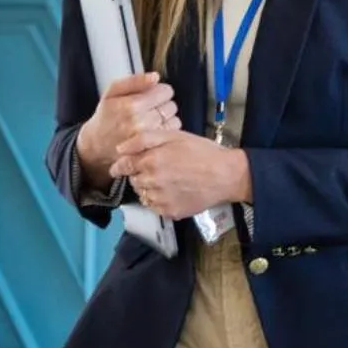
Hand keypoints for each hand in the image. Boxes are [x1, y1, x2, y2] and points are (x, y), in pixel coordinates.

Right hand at [76, 72, 177, 185]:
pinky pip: (172, 133)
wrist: (96, 145)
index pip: (166, 91)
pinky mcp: (153, 148)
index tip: (150, 96)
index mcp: (131, 106)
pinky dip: (166, 130)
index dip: (159, 91)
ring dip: (165, 118)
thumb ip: (134, 81)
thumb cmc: (106, 116)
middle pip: (171, 105)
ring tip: (149, 120)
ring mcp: (148, 138)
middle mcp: (140, 123)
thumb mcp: (112, 92)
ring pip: (174, 118)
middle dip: (162, 105)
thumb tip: (155, 76)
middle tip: (147, 110)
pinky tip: (153, 130)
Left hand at [113, 132, 249, 219]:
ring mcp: (160, 200)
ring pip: (142, 195)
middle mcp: (151, 182)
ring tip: (168, 180)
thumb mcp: (175, 135)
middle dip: (140, 174)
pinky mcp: (169, 212)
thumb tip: (120, 148)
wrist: (227, 175)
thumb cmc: (203, 152)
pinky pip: (154, 207)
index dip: (120, 166)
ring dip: (149, 188)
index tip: (121, 167)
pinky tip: (174, 191)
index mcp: (151, 161)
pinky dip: (159, 200)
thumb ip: (144, 139)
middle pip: (133, 180)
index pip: (123, 166)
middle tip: (158, 169)